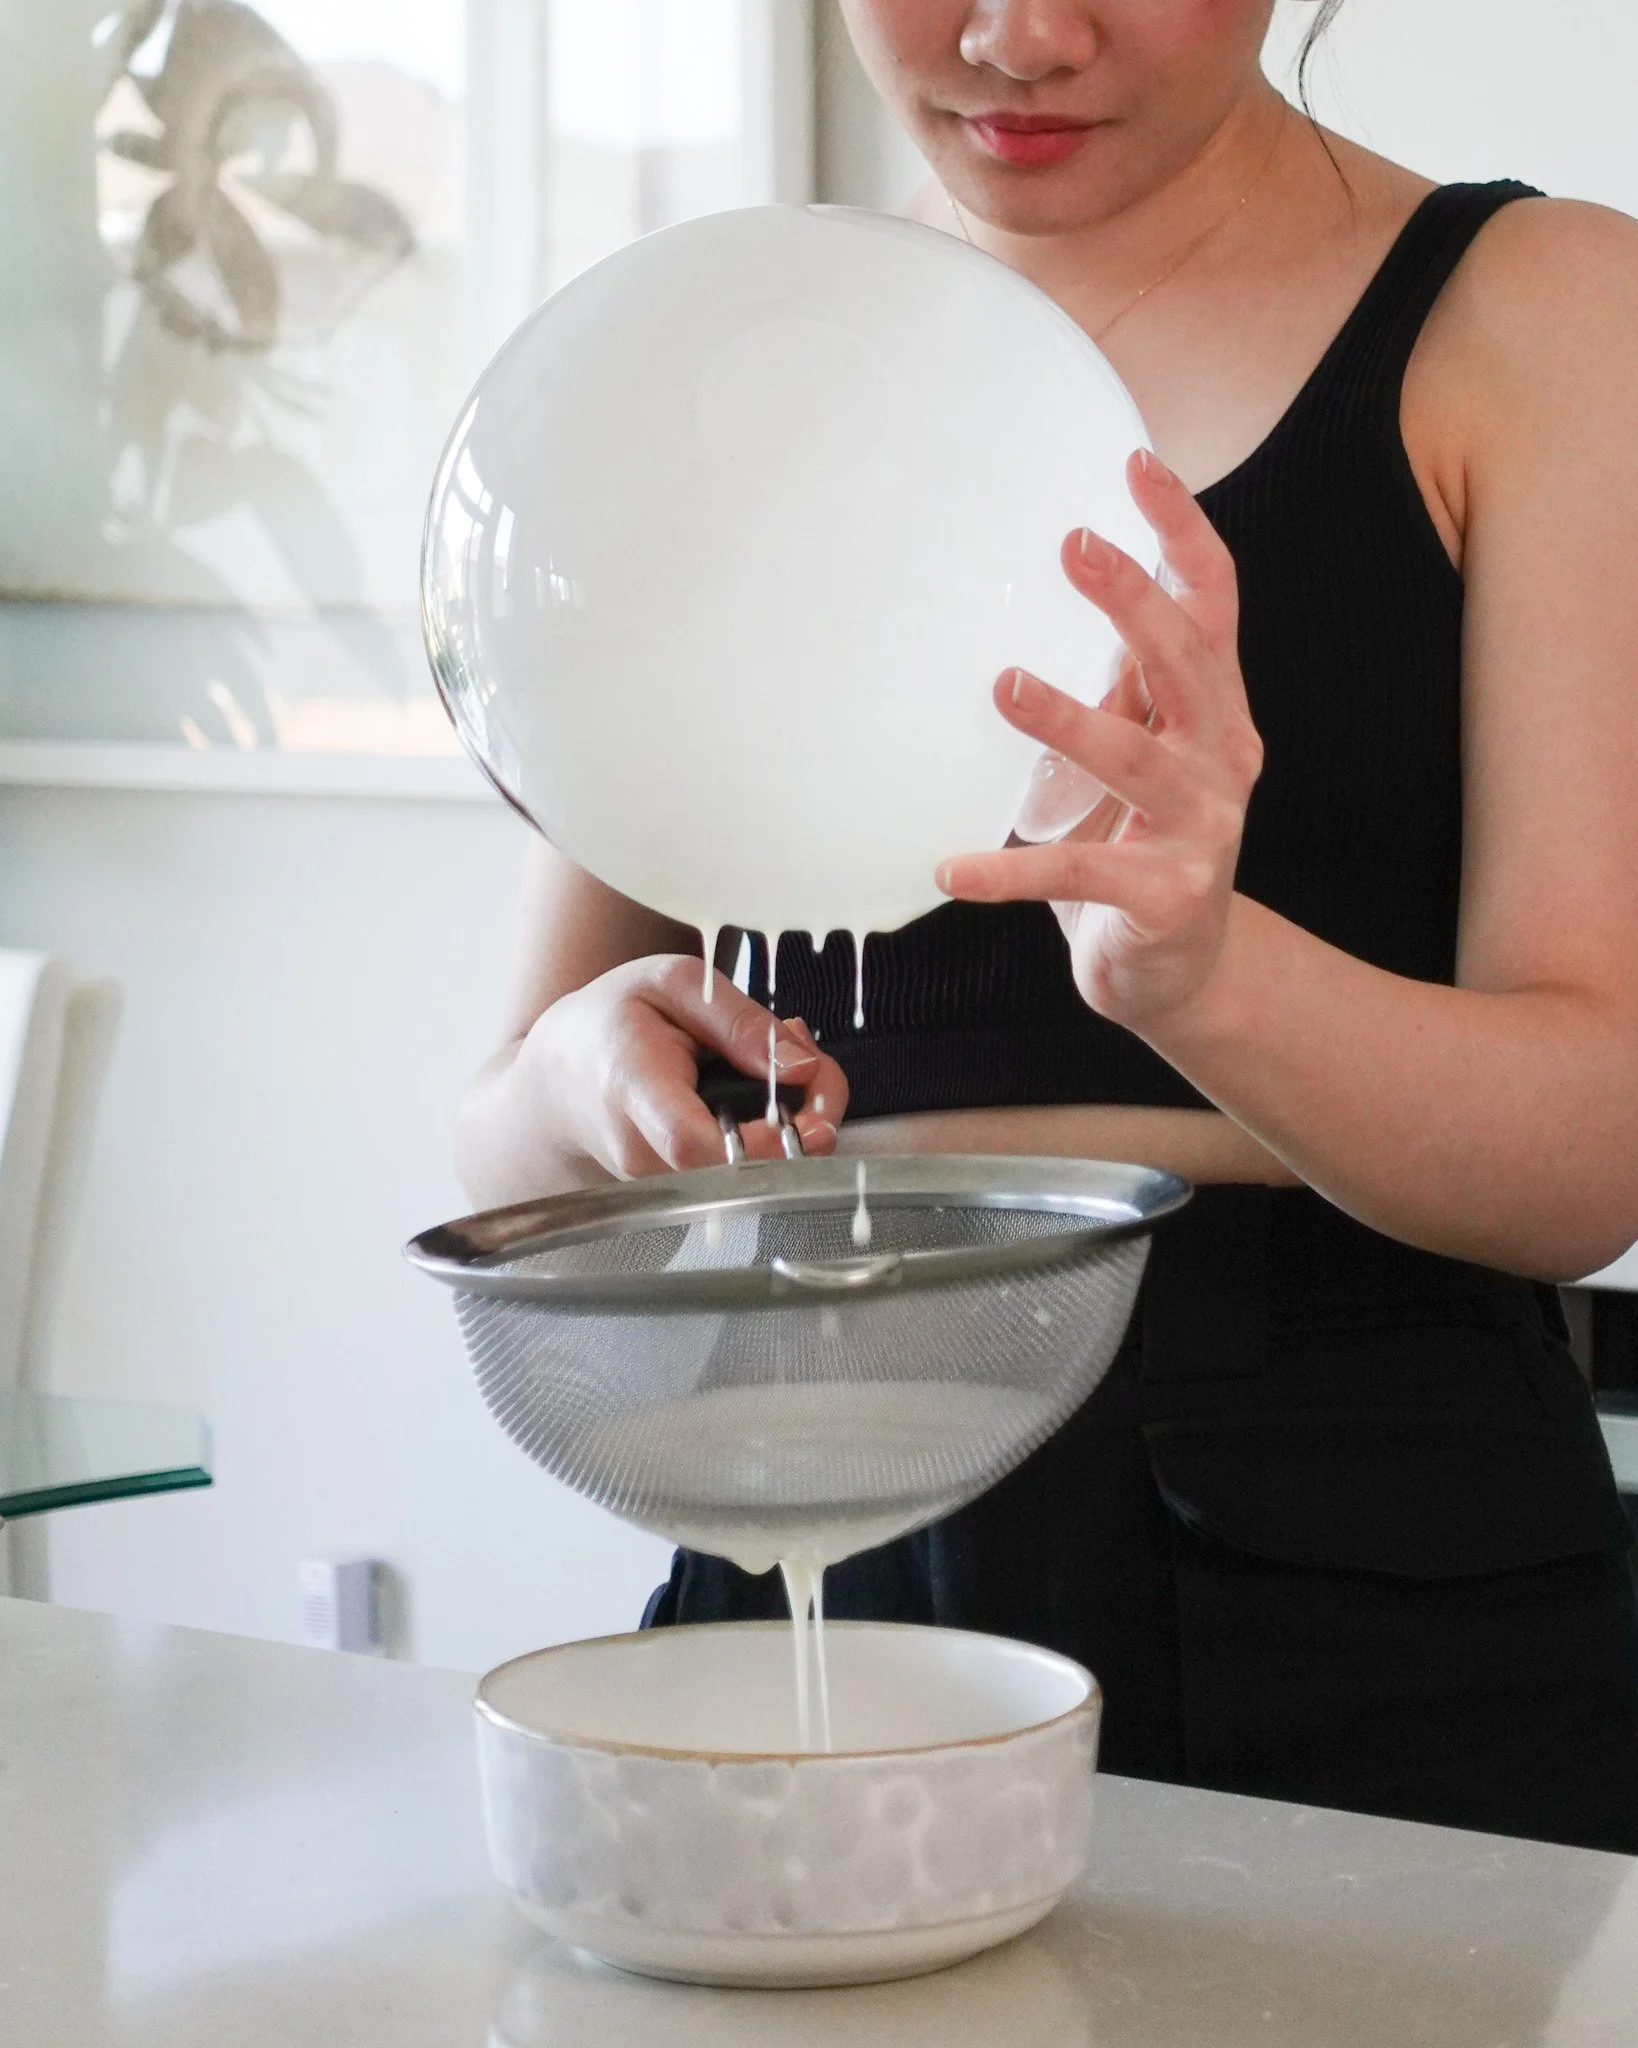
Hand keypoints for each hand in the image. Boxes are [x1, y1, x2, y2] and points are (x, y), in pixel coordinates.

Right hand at [516, 954, 847, 1178]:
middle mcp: (639, 1148)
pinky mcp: (678, 1193)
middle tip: (813, 1064)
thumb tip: (801, 1067)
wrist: (561, 1076)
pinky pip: (744, 1173)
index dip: (760, 1143)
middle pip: (738, 1167)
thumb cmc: (614, 1023)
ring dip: (792, 1125)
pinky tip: (760, 1100)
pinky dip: (772, 1137)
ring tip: (775, 1070)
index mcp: (630, 1084)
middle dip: (804, 1122)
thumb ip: (740, 1021)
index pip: (690, 1141)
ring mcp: (657, 1181)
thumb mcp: (674, 984)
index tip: (811, 1123)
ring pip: (753, 1172)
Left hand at [936, 449, 1262, 1033]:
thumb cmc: (1145, 844)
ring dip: (1068, 719)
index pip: (1216, 603)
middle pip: (1188, 662)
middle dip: (1134, 600)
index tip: (1138, 465)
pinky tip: (952, 870)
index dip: (1183, 533)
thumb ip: (1123, 684)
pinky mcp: (1163, 897)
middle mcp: (1221, 758)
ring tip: (1004, 684)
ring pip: (1135, 760)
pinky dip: (1010, 873)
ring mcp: (1201, 829)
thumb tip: (1075, 584)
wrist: (1181, 972)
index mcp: (1215, 710)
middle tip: (1074, 546)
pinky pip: (1077, 875)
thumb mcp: (1142, 751)